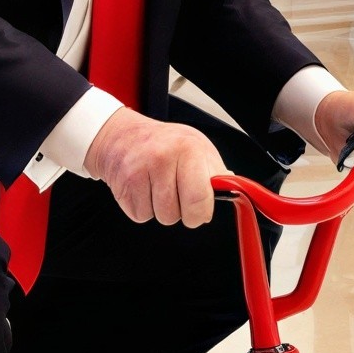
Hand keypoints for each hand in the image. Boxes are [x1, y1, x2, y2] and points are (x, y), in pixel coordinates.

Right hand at [84, 107, 222, 228]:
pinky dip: (142, 208)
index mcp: (187, 149)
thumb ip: (215, 172)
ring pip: (158, 217)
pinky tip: (143, 189)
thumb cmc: (163, 142)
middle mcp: (162, 158)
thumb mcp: (196, 147)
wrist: (121, 135)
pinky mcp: (123, 186)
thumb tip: (232, 192)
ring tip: (157, 187)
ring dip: (160, 210)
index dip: (201, 213)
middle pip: (177, 214)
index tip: (200, 211)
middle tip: (177, 195)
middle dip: (180, 212)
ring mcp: (138, 172)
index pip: (199, 199)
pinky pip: (139, 216)